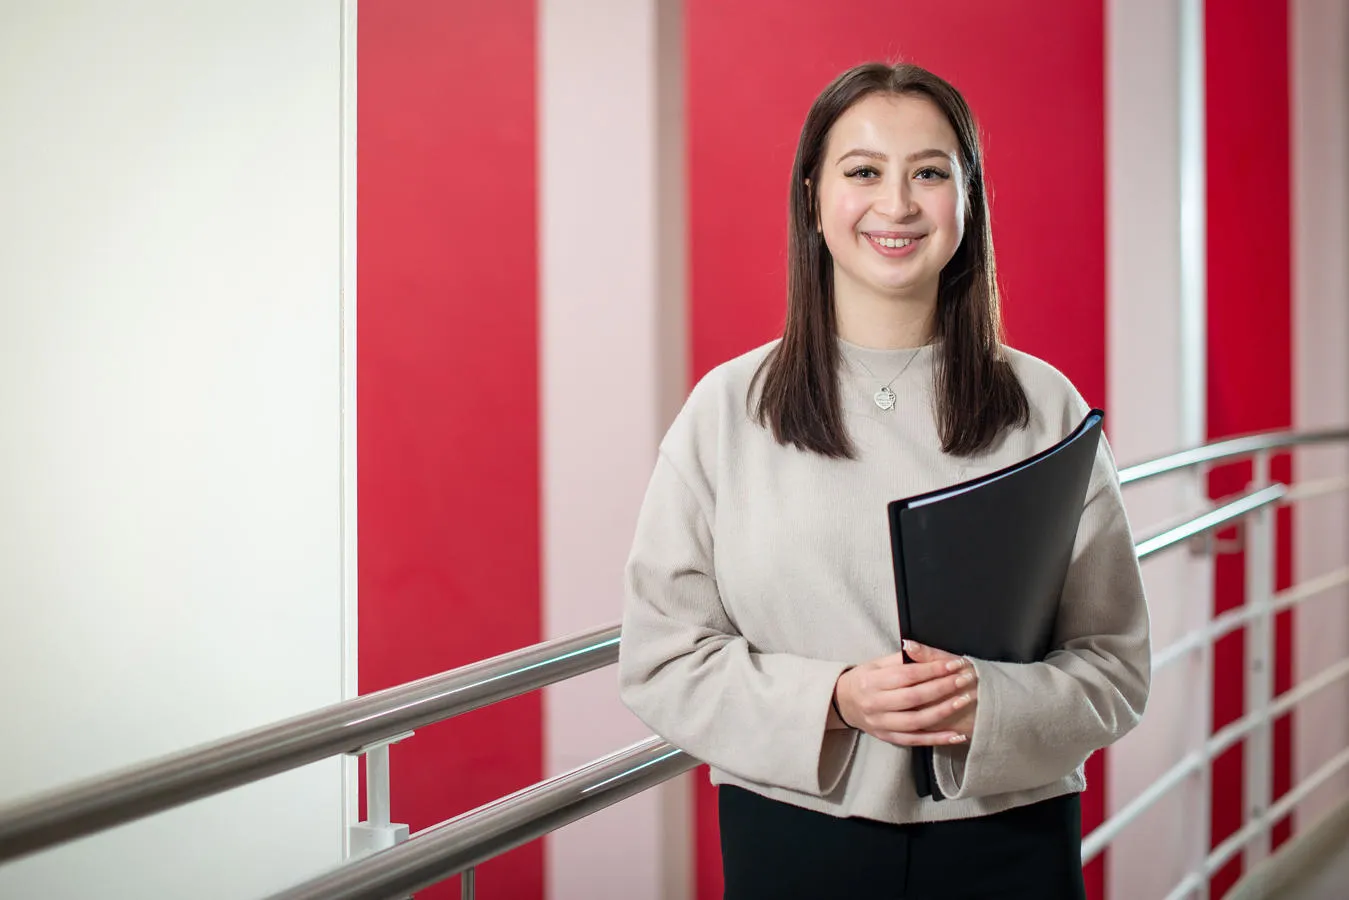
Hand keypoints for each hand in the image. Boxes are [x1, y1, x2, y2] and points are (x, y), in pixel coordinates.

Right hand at [833, 645, 976, 746]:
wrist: (844, 704)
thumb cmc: (865, 680)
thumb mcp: (876, 663)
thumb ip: (899, 658)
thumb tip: (916, 647)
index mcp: (871, 681)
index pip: (907, 675)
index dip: (932, 669)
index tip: (954, 664)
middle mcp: (875, 704)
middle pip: (914, 697)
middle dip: (942, 688)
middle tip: (964, 680)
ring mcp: (881, 724)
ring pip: (916, 722)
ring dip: (943, 712)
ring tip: (964, 701)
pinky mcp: (888, 738)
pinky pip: (916, 741)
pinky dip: (938, 739)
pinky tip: (958, 735)